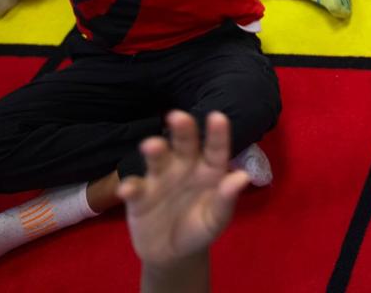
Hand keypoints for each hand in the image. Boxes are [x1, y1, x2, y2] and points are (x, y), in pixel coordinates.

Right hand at [119, 111, 248, 268]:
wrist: (173, 253)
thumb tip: (243, 177)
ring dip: (154, 151)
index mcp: (209, 170)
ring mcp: (160, 180)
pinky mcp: (139, 197)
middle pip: (184, 145)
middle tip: (177, 116)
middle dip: (182, 130)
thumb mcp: (216, 219)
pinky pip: (134, 189)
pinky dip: (130, 187)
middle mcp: (184, 168)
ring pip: (158, 159)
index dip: (217, 133)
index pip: (216, 149)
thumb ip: (226, 199)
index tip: (218, 117)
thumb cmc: (200, 228)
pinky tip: (128, 189)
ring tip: (152, 145)